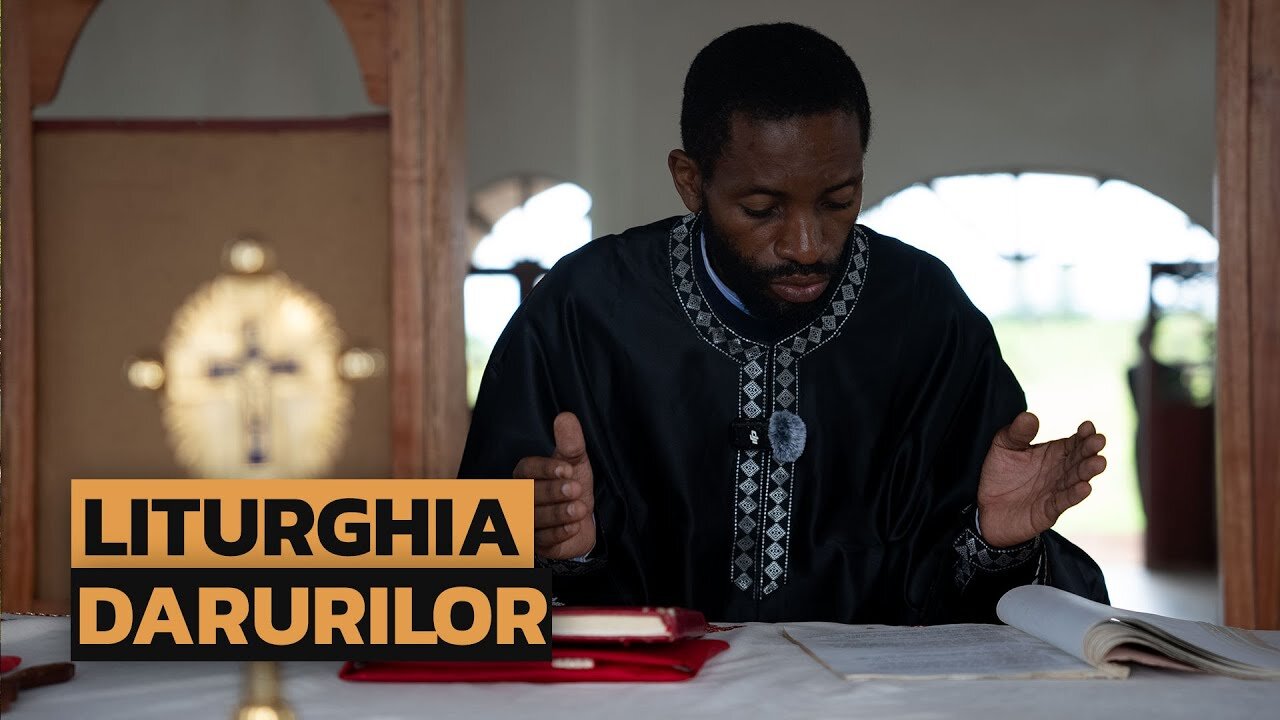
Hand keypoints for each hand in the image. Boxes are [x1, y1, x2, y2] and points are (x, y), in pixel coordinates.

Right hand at [513, 412, 595, 559]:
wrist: (583, 519)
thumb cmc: (572, 485)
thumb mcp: (575, 463)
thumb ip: (570, 443)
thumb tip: (566, 417)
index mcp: (526, 475)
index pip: (526, 469)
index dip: (545, 469)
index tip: (567, 469)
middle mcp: (521, 498)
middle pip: (529, 494)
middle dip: (553, 492)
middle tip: (575, 488)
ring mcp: (526, 522)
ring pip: (535, 518)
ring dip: (557, 513)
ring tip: (579, 508)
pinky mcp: (536, 543)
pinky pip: (542, 540)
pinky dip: (558, 533)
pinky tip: (573, 526)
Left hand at [976, 412, 1106, 547]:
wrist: (985, 508)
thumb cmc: (1000, 474)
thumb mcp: (1003, 447)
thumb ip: (1016, 432)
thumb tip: (1029, 416)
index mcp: (1054, 453)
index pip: (1073, 442)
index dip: (1083, 435)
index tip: (1088, 426)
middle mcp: (1060, 472)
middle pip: (1080, 459)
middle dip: (1090, 450)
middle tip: (1099, 441)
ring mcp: (1056, 491)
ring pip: (1076, 480)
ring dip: (1088, 471)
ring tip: (1098, 462)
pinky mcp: (1048, 510)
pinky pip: (1063, 502)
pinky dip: (1074, 495)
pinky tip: (1084, 487)